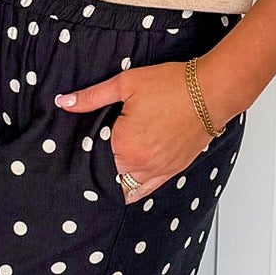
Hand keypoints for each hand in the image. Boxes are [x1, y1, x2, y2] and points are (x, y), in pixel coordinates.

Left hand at [54, 60, 214, 200]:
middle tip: (87, 162)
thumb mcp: (126, 84)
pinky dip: (134, 189)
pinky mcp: (173, 170)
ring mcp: (158, 170)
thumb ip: (92, 97)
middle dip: (96, 170)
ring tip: (102, 175)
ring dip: (114, 183)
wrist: (211, 92)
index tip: (76, 150)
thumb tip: (64, 102)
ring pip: (126, 189)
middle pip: (107, 177)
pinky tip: (125, 183)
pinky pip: (147, 190)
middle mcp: (141, 164)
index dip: (83, 154)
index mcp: (125, 145)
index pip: (92, 159)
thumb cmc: (173, 86)